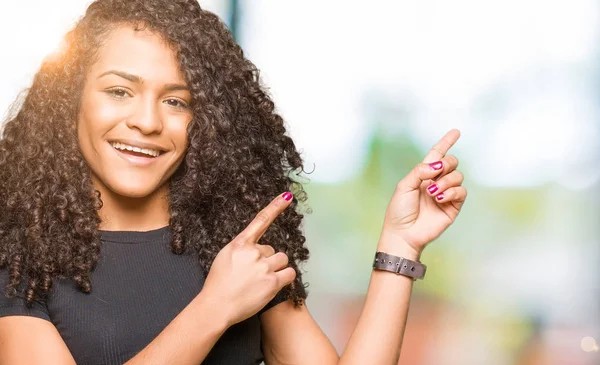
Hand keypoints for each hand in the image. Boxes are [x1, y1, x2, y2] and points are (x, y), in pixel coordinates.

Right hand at [200, 192, 295, 326]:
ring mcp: (264, 267)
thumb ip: (241, 249)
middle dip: (266, 260)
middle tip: (253, 274)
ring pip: (281, 259)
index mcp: (240, 244)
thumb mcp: (225, 257)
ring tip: (262, 280)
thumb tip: (254, 248)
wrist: (217, 305)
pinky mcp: (272, 282)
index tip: (287, 196)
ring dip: (276, 268)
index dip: (276, 206)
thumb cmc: (218, 285)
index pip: (261, 220)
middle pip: (272, 249)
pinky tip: (274, 284)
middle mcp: (254, 252)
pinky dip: (284, 278)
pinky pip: (289, 274)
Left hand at [380, 129, 466, 255]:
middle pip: (452, 162)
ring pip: (458, 176)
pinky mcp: (453, 206)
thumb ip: (419, 171)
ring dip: (446, 181)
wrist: (403, 233)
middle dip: (447, 163)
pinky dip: (451, 191)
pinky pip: (461, 191)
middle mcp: (436, 181)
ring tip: (433, 193)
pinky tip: (439, 198)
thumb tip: (436, 165)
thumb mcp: (404, 185)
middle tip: (435, 173)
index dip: (446, 142)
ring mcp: (446, 193)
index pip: (437, 154)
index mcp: (423, 175)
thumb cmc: (399, 211)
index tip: (456, 131)